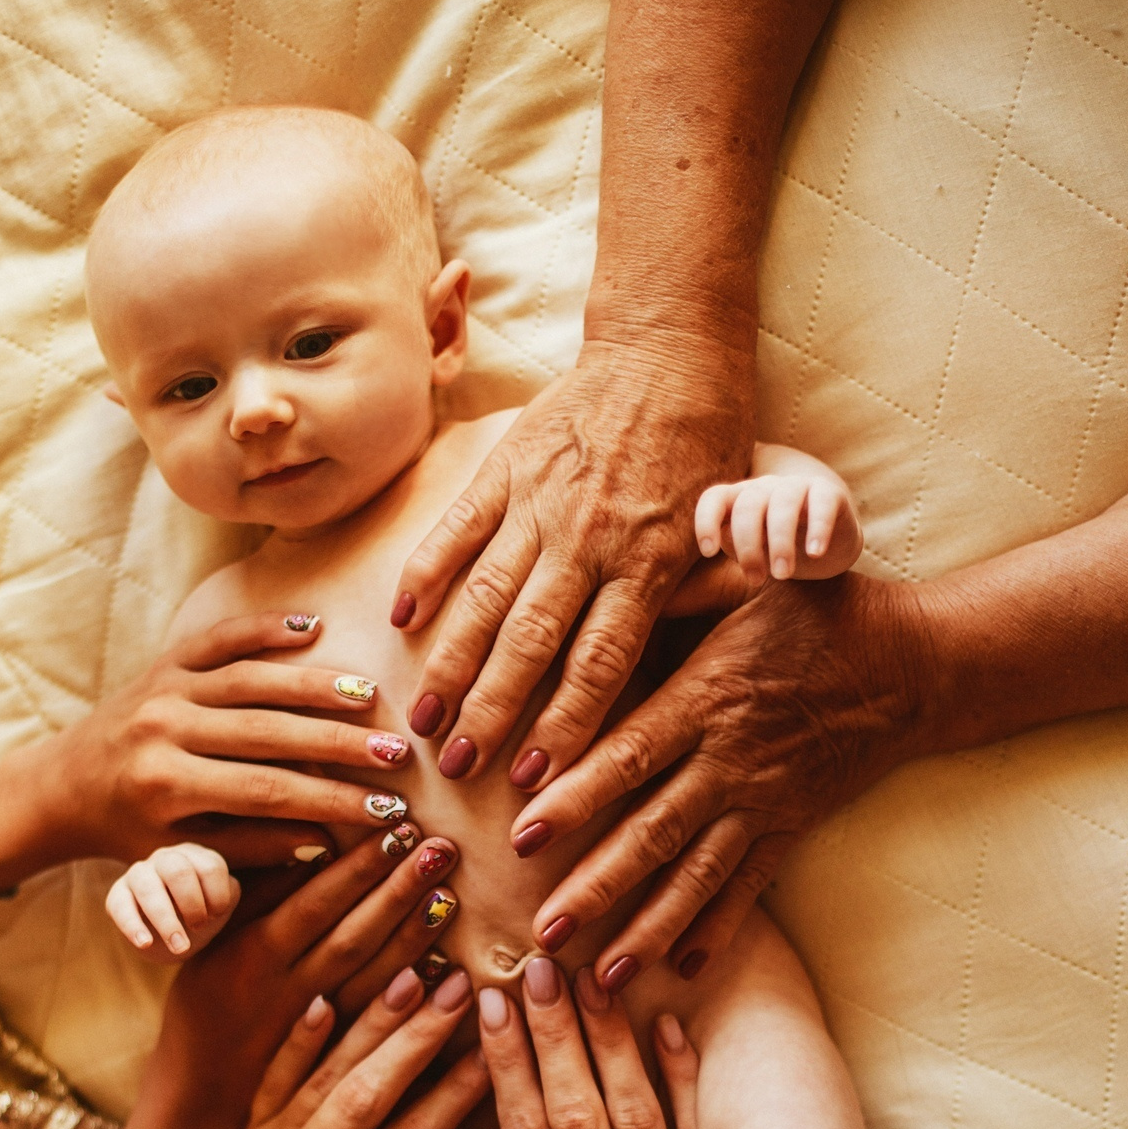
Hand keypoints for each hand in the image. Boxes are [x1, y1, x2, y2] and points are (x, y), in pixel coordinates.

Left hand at [0, 611, 415, 873]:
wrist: (65, 786)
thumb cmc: (133, 834)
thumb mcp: (184, 855)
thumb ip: (251, 847)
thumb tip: (325, 841)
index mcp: (167, 788)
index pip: (268, 793)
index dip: (331, 802)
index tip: (385, 812)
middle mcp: (164, 731)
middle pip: (269, 733)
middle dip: (340, 743)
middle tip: (398, 754)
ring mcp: (164, 688)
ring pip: (253, 679)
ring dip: (317, 685)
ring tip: (372, 697)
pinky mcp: (165, 660)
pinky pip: (222, 637)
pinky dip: (267, 627)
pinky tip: (315, 626)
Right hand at [106, 842, 240, 960]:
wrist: (171, 935)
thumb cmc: (200, 913)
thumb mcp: (220, 904)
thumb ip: (228, 895)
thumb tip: (222, 895)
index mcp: (194, 856)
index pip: (210, 867)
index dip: (218, 895)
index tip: (217, 915)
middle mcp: (166, 858)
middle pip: (178, 871)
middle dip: (192, 904)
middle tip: (198, 927)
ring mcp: (139, 873)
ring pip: (148, 888)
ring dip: (166, 921)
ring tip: (179, 946)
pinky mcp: (118, 894)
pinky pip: (120, 905)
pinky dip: (133, 926)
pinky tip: (145, 944)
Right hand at [152, 827, 463, 1128]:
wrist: (198, 1096)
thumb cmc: (208, 1003)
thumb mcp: (215, 944)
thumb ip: (257, 897)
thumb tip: (310, 845)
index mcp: (249, 953)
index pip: (312, 902)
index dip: (356, 867)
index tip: (398, 828)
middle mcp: (281, 991)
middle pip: (348, 936)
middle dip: (396, 891)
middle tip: (441, 849)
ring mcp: (308, 1031)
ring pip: (367, 981)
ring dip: (412, 939)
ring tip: (449, 898)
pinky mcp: (330, 1063)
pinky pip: (375, 1028)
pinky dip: (411, 1000)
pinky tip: (447, 971)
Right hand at [392, 338, 754, 788]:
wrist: (667, 350)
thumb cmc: (707, 448)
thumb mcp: (726, 527)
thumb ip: (705, 596)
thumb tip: (701, 669)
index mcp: (650, 560)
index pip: (601, 662)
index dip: (567, 725)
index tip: (539, 778)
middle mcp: (589, 538)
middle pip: (531, 644)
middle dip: (494, 713)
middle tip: (461, 769)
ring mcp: (539, 503)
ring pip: (486, 598)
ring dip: (452, 666)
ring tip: (424, 721)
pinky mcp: (505, 469)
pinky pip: (456, 530)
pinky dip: (425, 574)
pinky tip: (401, 623)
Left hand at [515, 572, 927, 985]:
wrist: (915, 666)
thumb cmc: (822, 611)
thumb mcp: (749, 579)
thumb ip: (677, 588)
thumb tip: (607, 580)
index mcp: (707, 697)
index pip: (630, 754)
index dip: (576, 795)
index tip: (522, 832)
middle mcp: (730, 760)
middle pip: (653, 832)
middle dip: (596, 885)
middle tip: (544, 931)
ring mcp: (763, 802)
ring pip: (696, 875)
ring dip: (646, 928)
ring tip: (601, 978)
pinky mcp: (790, 828)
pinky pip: (749, 888)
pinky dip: (717, 931)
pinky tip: (680, 970)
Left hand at [694, 454, 861, 584]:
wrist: (829, 545)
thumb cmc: (779, 550)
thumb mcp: (752, 552)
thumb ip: (733, 545)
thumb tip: (721, 538)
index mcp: (740, 500)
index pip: (715, 498)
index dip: (706, 520)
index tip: (709, 552)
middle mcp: (766, 488)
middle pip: (748, 505)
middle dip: (748, 546)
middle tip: (755, 580)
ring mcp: (798, 486)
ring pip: (783, 503)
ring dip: (780, 541)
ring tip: (782, 575)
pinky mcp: (829, 493)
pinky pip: (822, 503)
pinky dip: (818, 527)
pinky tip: (815, 553)